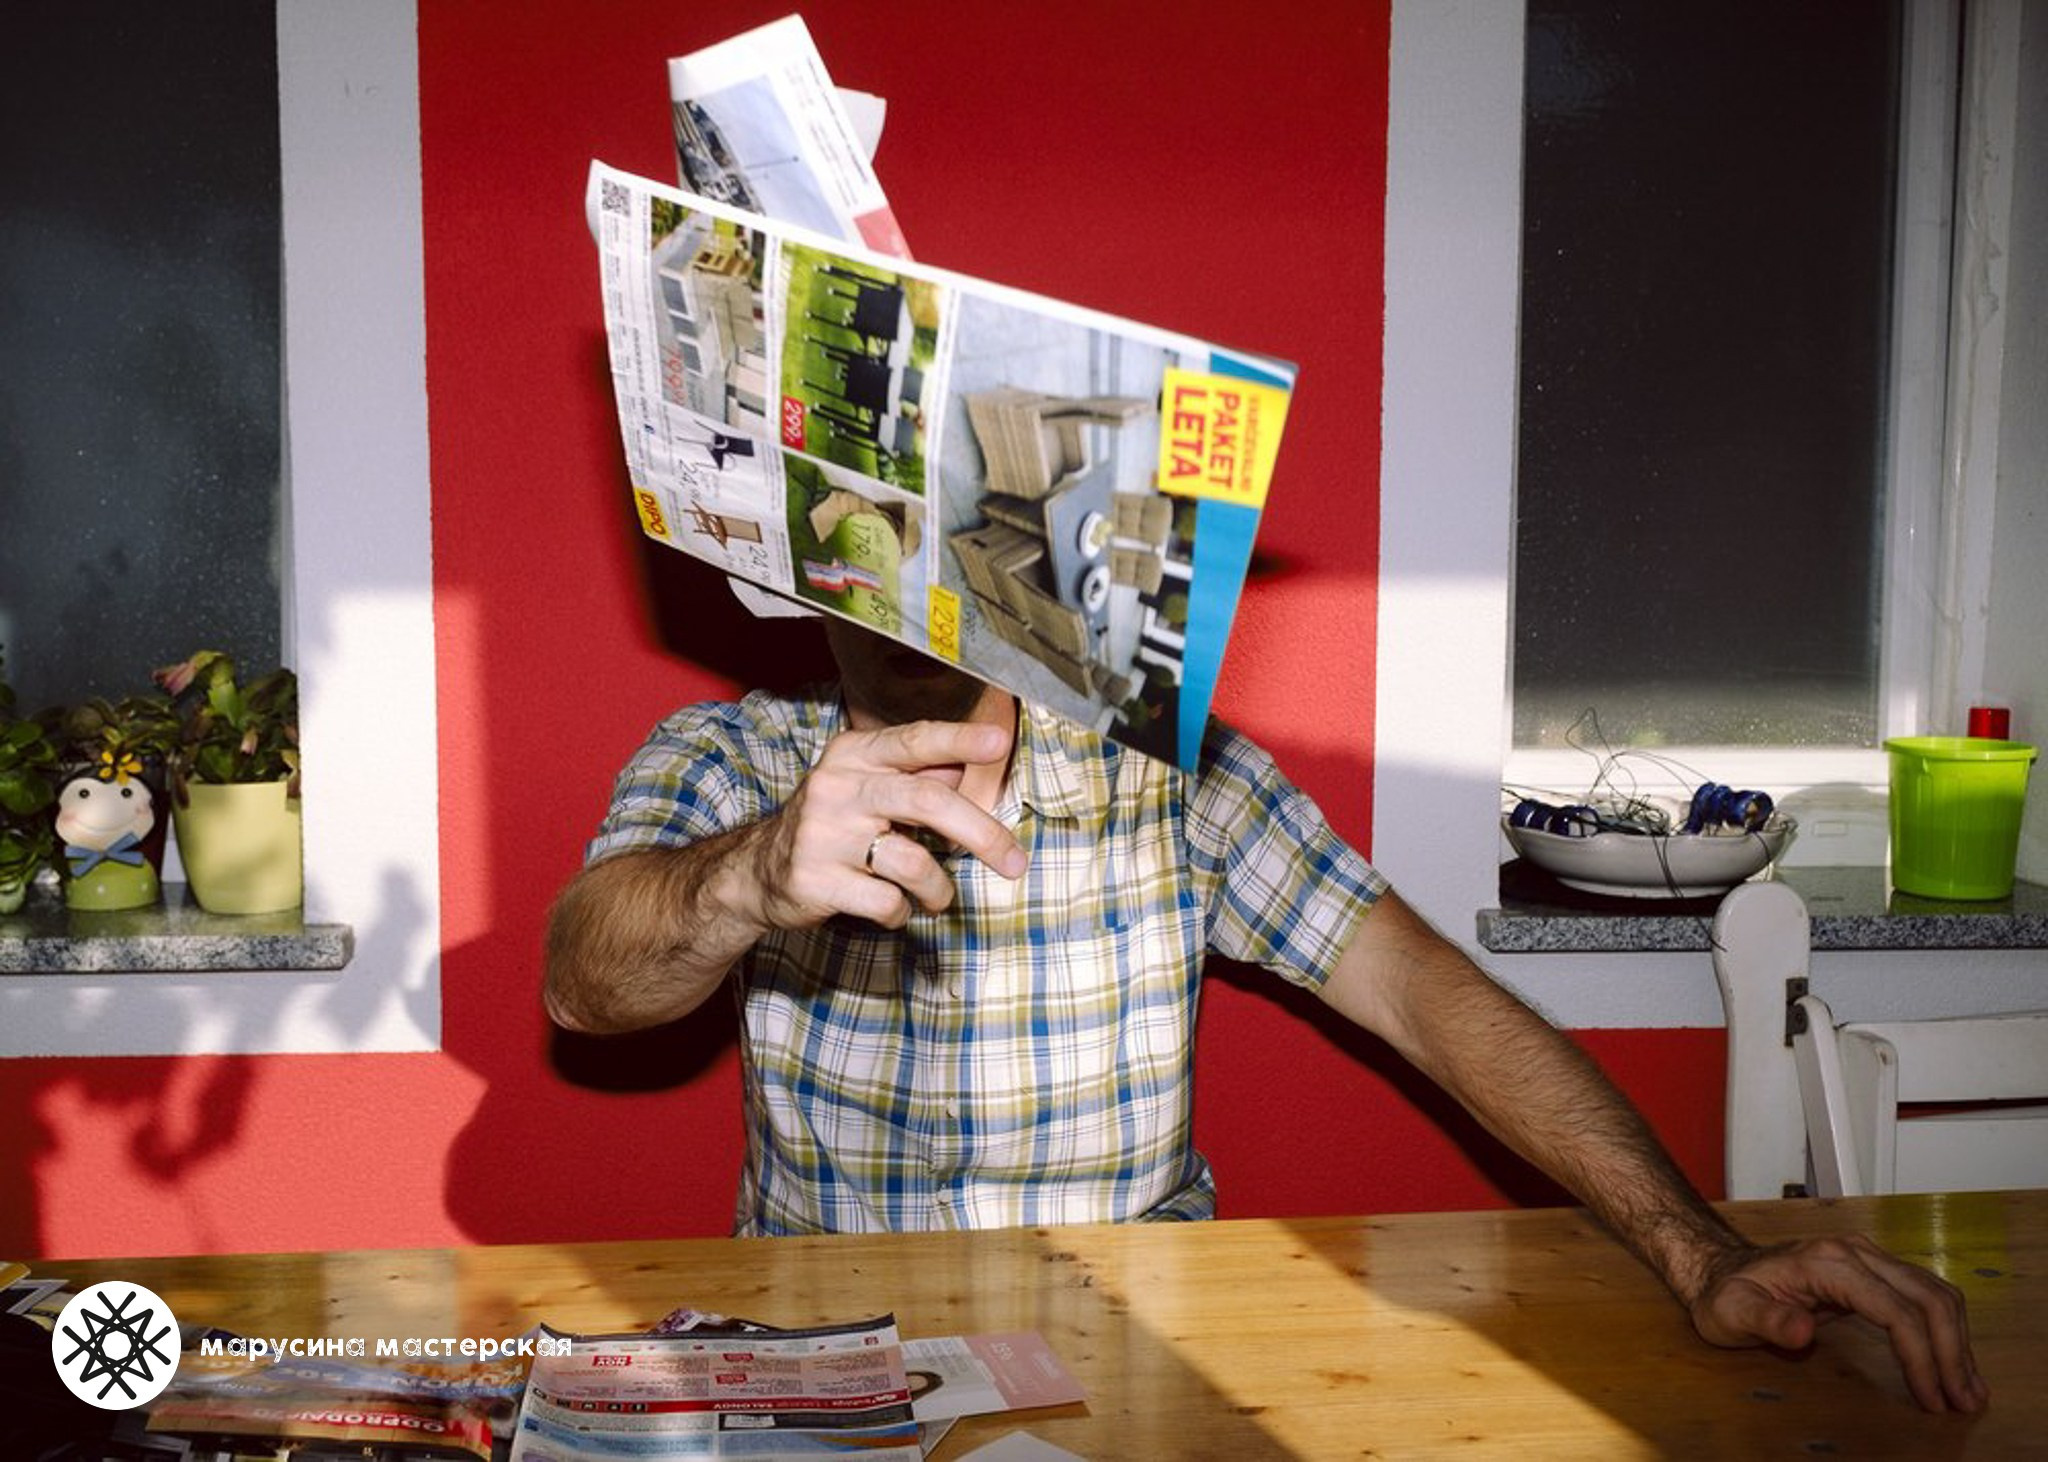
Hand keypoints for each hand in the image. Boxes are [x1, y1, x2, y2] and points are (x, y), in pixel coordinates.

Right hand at [751, 718, 1027, 930]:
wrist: (756, 872)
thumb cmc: (831, 825)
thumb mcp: (866, 788)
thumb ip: (914, 777)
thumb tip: (964, 769)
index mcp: (855, 755)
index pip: (914, 740)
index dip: (959, 739)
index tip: (1000, 743)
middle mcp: (838, 787)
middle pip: (926, 801)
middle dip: (982, 834)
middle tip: (1015, 863)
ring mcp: (824, 834)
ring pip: (912, 861)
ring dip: (938, 888)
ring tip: (936, 897)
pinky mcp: (816, 880)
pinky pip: (886, 902)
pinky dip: (902, 912)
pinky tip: (892, 908)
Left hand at [1690, 1233, 1988, 1413]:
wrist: (1720, 1271)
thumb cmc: (1726, 1294)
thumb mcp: (1732, 1312)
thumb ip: (1766, 1321)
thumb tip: (1802, 1330)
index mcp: (1826, 1262)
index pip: (1894, 1309)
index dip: (1920, 1356)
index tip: (1931, 1396)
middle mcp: (1853, 1252)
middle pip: (1927, 1298)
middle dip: (1953, 1352)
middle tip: (1963, 1400)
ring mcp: (1865, 1257)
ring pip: (1933, 1294)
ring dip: (1957, 1342)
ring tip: (1967, 1389)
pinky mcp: (1872, 1270)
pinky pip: (1922, 1297)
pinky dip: (1944, 1329)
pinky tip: (1951, 1361)